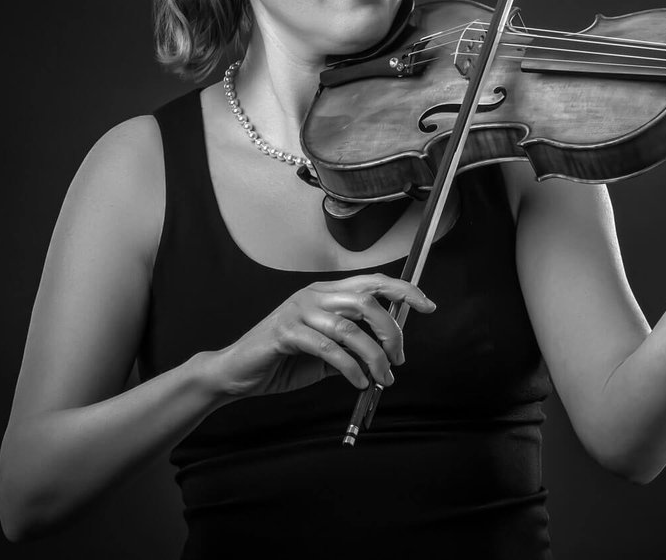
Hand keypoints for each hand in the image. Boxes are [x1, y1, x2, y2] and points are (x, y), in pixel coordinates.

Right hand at [206, 274, 436, 398]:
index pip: (372, 282)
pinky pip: (328, 349)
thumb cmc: (283, 361)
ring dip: (373, 357)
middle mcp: (313, 296)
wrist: (237, 374)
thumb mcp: (327, 353)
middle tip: (398, 358)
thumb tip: (389, 355)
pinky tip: (359, 382)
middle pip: (366, 301)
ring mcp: (298, 312)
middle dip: (390, 330)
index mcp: (326, 293)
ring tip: (381, 378)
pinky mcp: (285, 333)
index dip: (403, 290)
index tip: (427, 305)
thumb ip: (354, 348)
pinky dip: (350, 368)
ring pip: (349, 328)